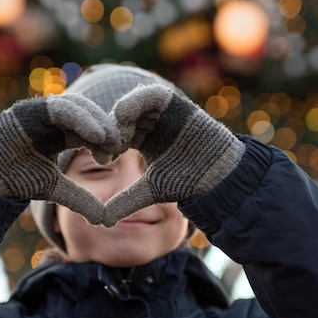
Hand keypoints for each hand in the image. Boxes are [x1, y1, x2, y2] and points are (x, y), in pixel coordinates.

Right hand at [0, 94, 121, 224]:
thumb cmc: (17, 180)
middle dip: (105, 128)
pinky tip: (96, 134)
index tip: (117, 155)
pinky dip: (81, 119)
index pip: (90, 129)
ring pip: (78, 107)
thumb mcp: (55, 189)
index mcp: (61, 133)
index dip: (105, 140)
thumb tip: (105, 219)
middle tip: (119, 145)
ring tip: (110, 139)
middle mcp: (53, 119)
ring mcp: (41, 112)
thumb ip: (79, 199)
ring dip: (97, 122)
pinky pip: (62, 109)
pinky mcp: (30, 110)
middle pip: (88, 115)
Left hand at [104, 84, 244, 226]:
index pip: (113, 133)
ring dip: (120, 116)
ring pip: (132, 103)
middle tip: (108, 148)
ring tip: (119, 137)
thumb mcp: (149, 192)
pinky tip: (125, 116)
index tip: (100, 158)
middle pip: (120, 117)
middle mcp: (149, 124)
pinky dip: (136, 100)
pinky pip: (152, 95)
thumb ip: (125, 203)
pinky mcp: (175, 104)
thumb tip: (101, 223)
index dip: (102, 142)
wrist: (217, 178)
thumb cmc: (187, 183)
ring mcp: (162, 113)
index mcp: (140, 140)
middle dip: (110, 131)